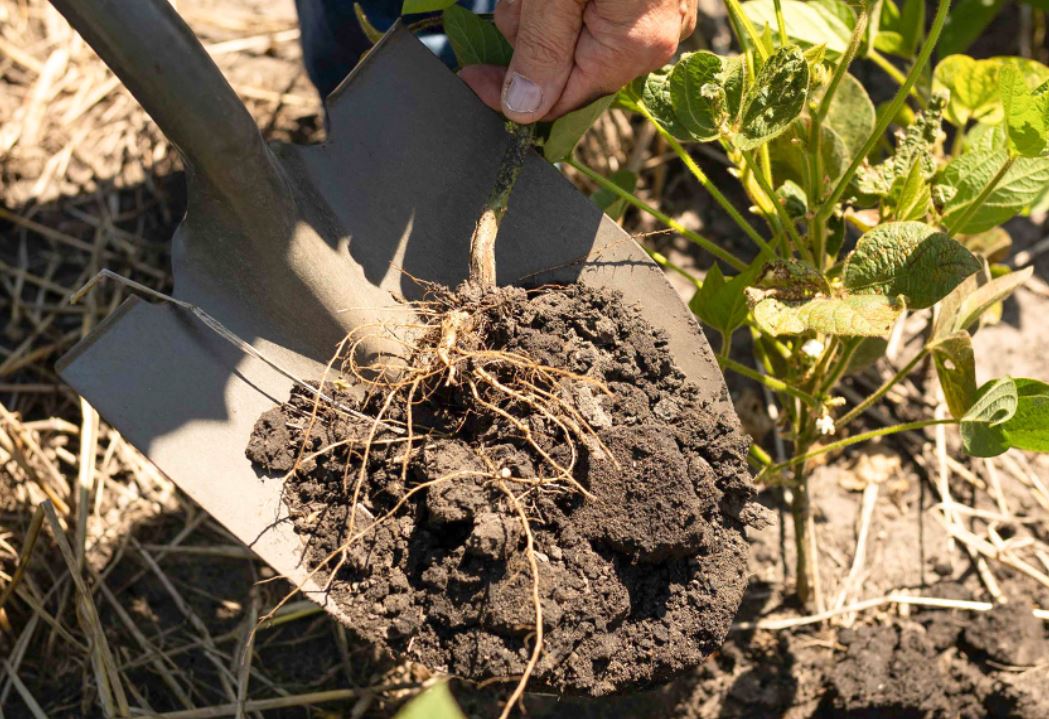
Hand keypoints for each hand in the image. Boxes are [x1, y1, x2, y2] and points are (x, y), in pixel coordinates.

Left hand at [459, 0, 697, 122]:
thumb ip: (540, 49)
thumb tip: (523, 107)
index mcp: (633, 46)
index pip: (562, 100)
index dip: (510, 94)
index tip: (470, 76)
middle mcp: (650, 38)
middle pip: (564, 63)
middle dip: (529, 29)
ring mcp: (651, 12)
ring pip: (570, 32)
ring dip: (540, 5)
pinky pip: (587, 9)